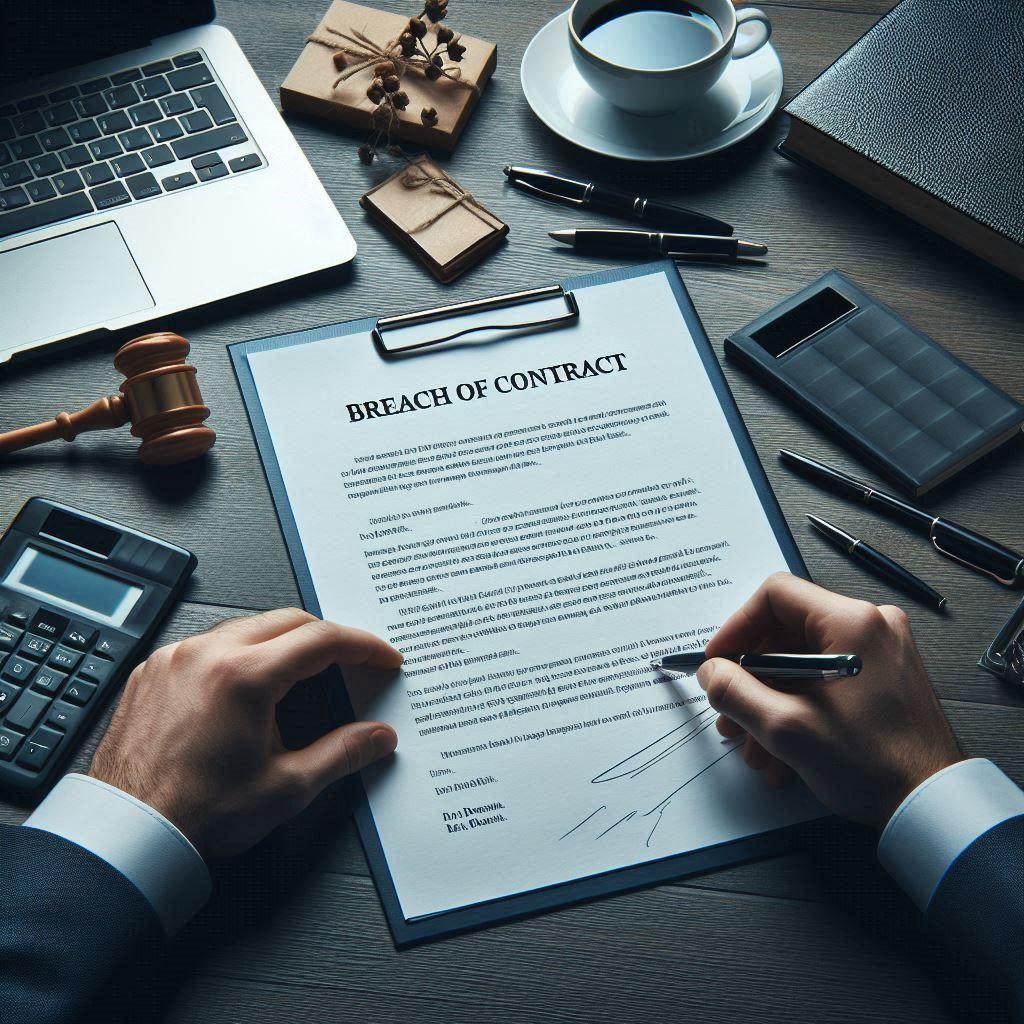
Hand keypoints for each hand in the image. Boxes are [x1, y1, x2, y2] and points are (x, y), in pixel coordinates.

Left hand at [90, 609, 402, 857]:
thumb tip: (378, 738)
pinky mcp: (152, 670)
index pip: (322, 639)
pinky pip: (207, 643)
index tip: (383, 657)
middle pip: (287, 620)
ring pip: (245, 626)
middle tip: (350, 662)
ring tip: (302, 676)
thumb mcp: (287, 787)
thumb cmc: (195, 814)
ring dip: (281, 642)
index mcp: (244, 675)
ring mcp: (175, 658)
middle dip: (327, 637)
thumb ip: (343, 754)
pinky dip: (238, 653)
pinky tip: (249, 685)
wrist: (126, 834)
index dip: (363, 646)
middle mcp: (206, 654)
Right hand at [697, 572, 961, 826]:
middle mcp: (871, 625)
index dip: (737, 627)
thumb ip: (736, 692)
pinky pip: (827, 677)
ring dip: (771, 700)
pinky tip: (783, 750)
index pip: (775, 595)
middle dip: (751, 677)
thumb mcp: (786, 728)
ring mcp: (882, 650)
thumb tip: (711, 673)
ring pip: (803, 660)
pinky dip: (799, 706)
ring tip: (754, 744)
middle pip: (787, 631)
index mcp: (852, 622)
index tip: (719, 662)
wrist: (933, 805)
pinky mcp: (886, 676)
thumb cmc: (870, 764)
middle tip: (730, 712)